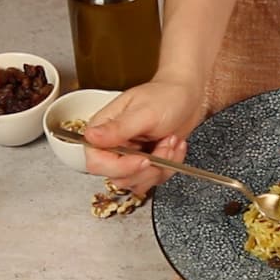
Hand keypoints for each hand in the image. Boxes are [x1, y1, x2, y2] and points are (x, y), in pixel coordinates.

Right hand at [82, 75, 205, 195]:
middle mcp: (113, 145)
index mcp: (103, 129)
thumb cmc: (166, 96)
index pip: (97, 162)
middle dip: (148, 167)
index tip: (143, 160)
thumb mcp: (144, 112)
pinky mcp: (145, 164)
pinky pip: (153, 180)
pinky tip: (174, 148)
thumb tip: (91, 137)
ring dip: (161, 167)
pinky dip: (169, 168)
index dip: (120, 167)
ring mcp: (129, 157)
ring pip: (137, 183)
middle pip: (118, 178)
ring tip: (170, 143)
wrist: (188, 97)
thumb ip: (117, 128)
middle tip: (164, 145)